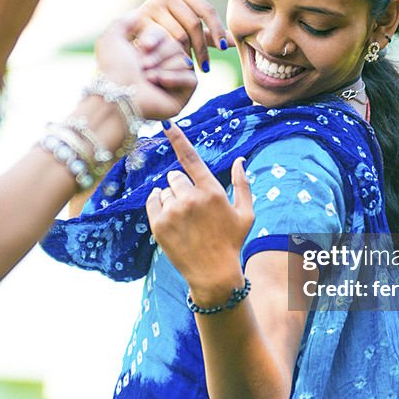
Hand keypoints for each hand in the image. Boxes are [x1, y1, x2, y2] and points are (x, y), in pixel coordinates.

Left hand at [94, 13, 197, 119]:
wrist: (118, 94)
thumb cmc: (113, 69)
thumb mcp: (112, 38)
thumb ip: (124, 22)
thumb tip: (138, 12)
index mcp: (150, 51)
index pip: (167, 32)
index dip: (155, 37)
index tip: (141, 47)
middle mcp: (164, 64)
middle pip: (177, 44)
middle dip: (157, 55)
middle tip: (142, 68)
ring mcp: (176, 78)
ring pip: (184, 59)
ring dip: (162, 67)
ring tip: (148, 79)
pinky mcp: (184, 93)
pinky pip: (190, 77)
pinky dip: (173, 78)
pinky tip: (158, 83)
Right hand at [139, 0, 230, 73]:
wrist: (131, 37)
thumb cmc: (165, 34)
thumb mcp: (189, 32)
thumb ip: (210, 34)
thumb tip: (235, 40)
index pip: (206, 9)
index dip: (217, 30)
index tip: (223, 49)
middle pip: (193, 24)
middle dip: (201, 48)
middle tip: (205, 67)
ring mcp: (150, 4)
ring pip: (178, 35)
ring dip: (185, 54)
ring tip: (187, 67)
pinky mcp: (139, 19)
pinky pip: (163, 42)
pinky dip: (169, 55)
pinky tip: (171, 65)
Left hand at [145, 123, 253, 302]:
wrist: (213, 274)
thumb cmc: (232, 242)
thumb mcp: (245, 214)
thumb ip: (242, 184)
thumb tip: (240, 160)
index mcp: (212, 191)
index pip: (191, 158)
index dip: (178, 138)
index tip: (166, 124)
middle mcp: (191, 198)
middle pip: (175, 176)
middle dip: (181, 186)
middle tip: (192, 208)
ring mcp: (173, 212)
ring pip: (164, 190)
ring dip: (171, 198)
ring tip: (185, 220)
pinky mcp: (159, 224)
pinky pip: (152, 202)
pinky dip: (158, 205)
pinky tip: (171, 219)